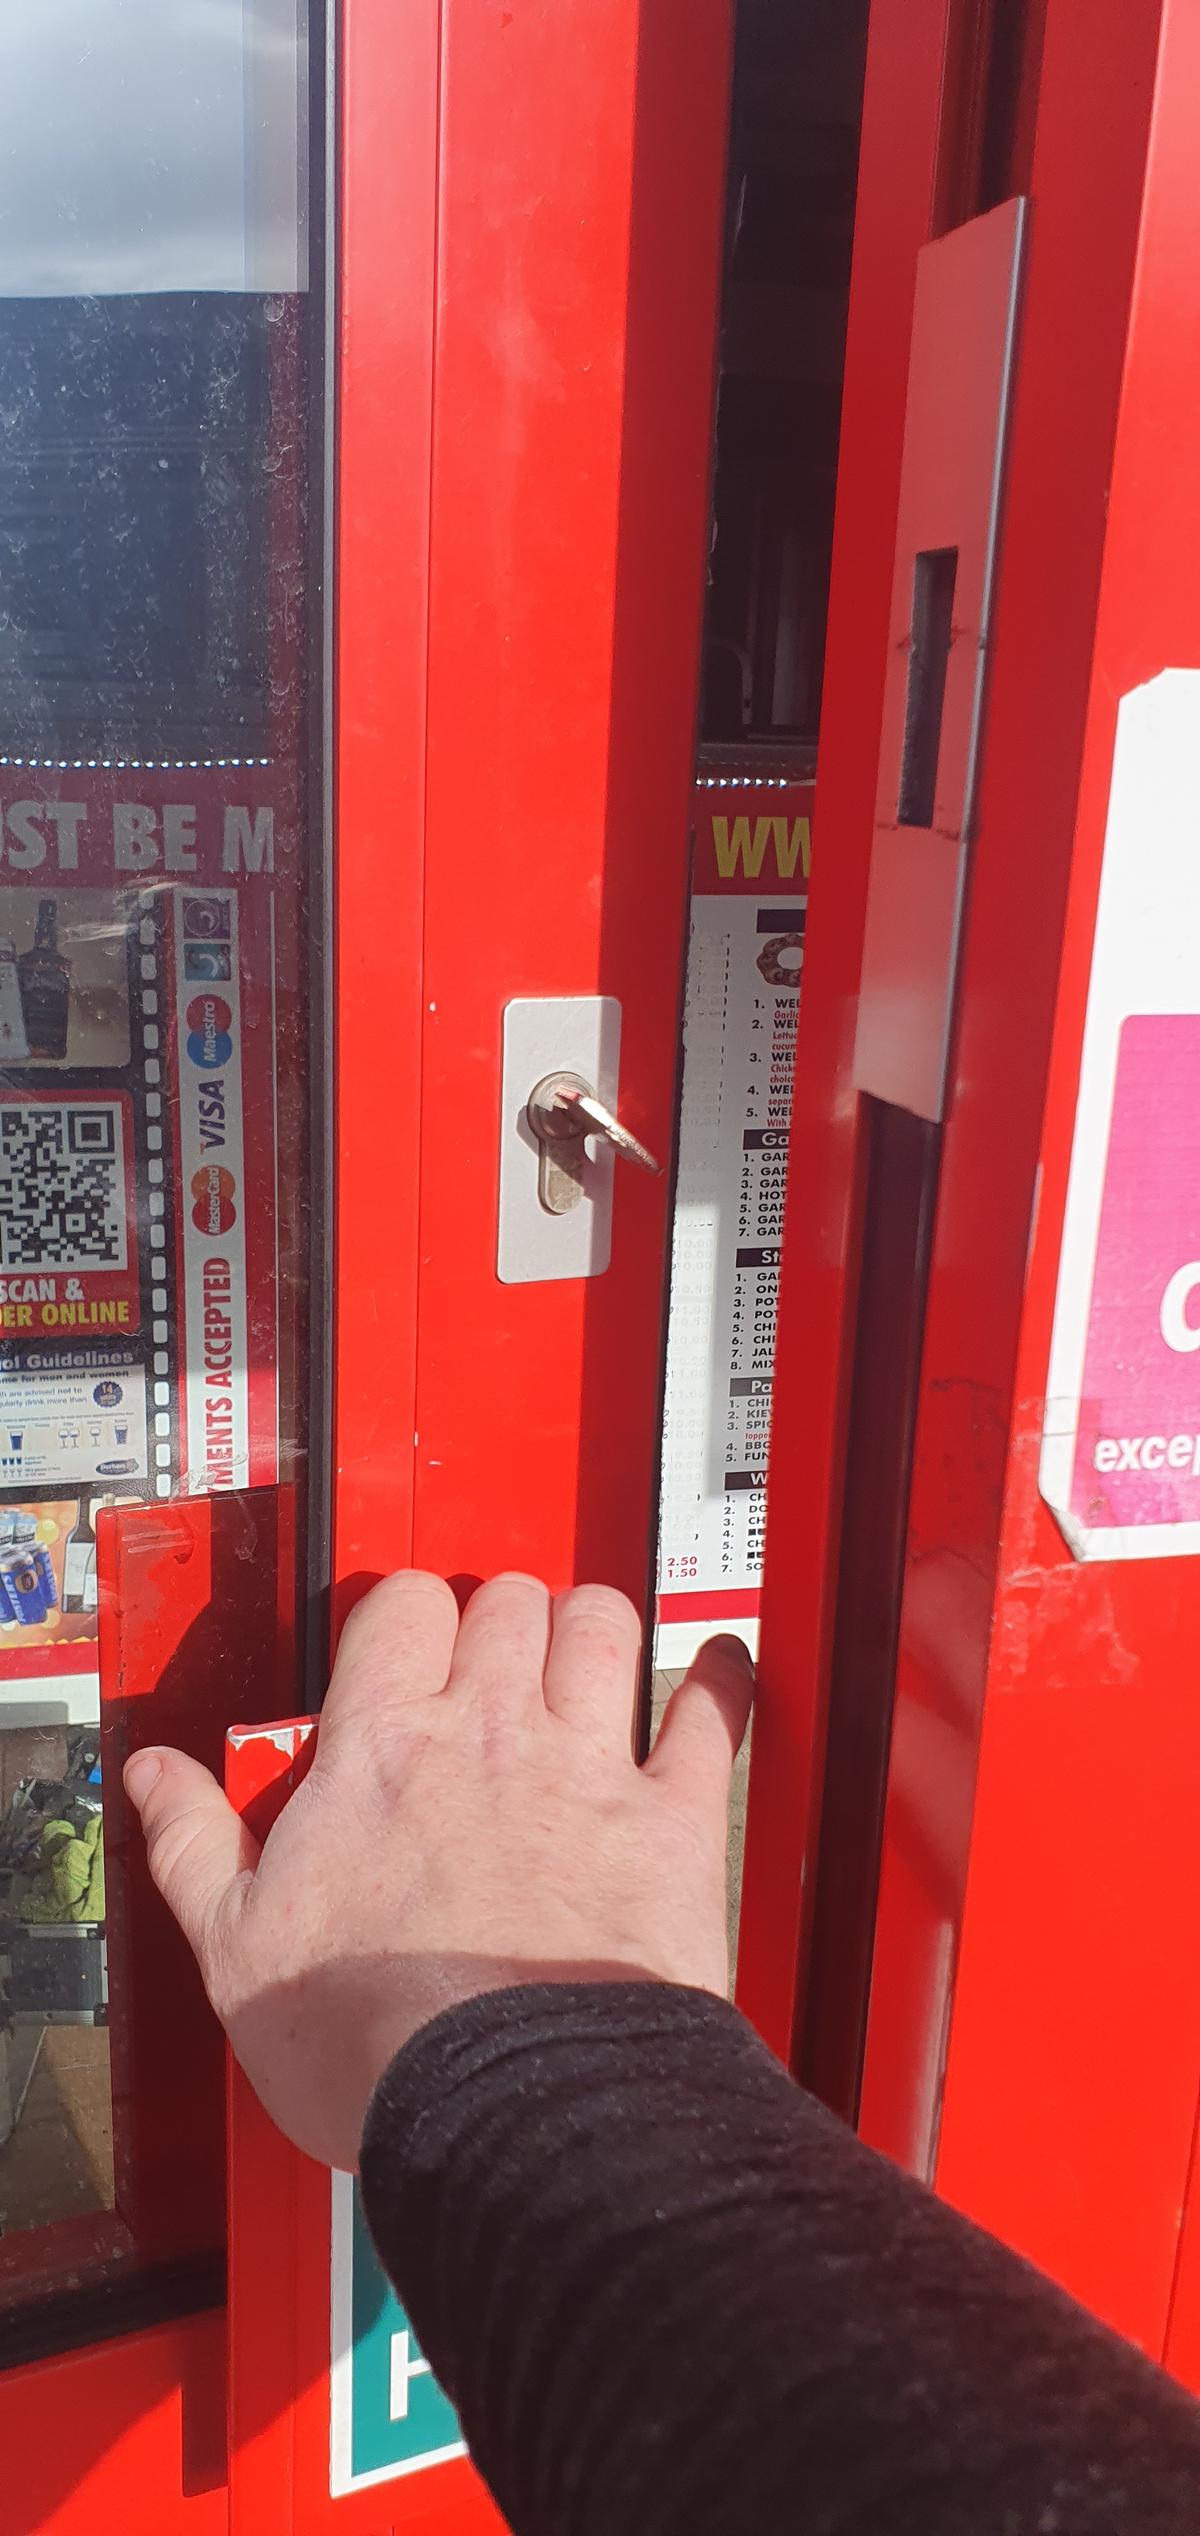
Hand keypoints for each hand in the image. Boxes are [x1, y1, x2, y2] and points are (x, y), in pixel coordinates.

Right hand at [124, 1570, 753, 2171]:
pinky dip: (722, 1679)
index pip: (399, 1608)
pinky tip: (720, 1669)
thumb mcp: (236, 1950)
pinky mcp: (671, 1823)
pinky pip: (711, 1714)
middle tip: (493, 1656)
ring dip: (592, 1625)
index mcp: (381, 1753)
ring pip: (601, 1625)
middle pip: (505, 1601)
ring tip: (584, 1649)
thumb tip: (157, 1777)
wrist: (507, 2114)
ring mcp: (586, 1769)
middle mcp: (487, 1735)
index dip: (405, 1615)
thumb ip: (197, 1843)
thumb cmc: (377, 2045)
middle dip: (499, 1615)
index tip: (403, 1644)